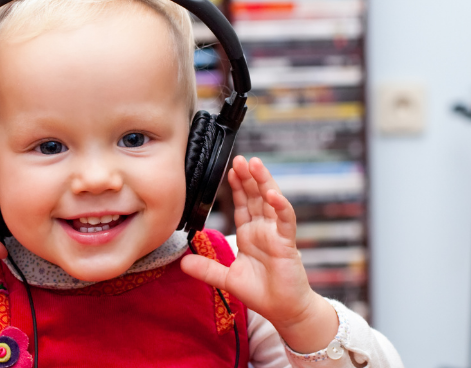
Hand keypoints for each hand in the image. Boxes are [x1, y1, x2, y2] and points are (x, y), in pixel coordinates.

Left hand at [181, 156, 335, 351]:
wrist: (284, 311)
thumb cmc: (262, 293)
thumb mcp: (227, 279)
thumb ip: (207, 269)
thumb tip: (182, 263)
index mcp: (250, 235)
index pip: (243, 205)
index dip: (237, 187)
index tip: (229, 170)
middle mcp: (264, 230)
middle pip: (256, 197)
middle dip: (248, 177)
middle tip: (240, 158)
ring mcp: (276, 234)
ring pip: (271, 202)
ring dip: (263, 182)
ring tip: (255, 164)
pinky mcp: (287, 244)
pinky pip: (285, 221)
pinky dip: (280, 206)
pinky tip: (272, 194)